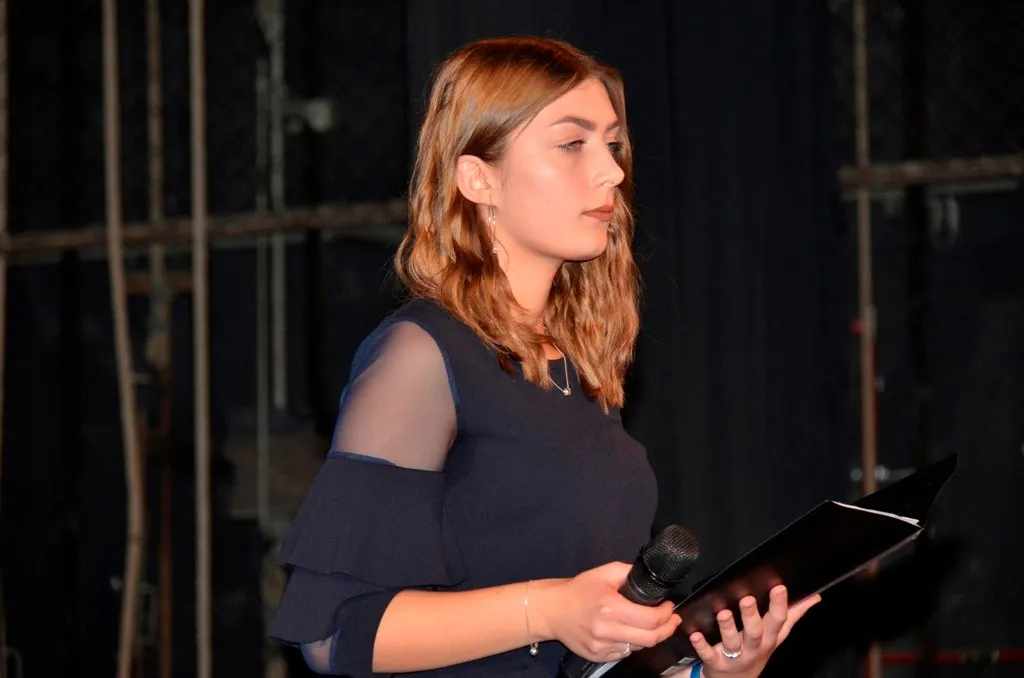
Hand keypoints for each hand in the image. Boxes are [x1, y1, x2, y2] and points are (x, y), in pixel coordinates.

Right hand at [536, 562, 681, 662]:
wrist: (552, 610)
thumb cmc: (579, 589)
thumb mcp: (604, 572)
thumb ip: (629, 572)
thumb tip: (650, 579)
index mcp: (610, 607)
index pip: (650, 619)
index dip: (666, 615)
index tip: (669, 607)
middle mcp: (607, 630)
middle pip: (650, 639)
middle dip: (667, 629)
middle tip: (672, 620)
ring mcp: (602, 646)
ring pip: (639, 648)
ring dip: (650, 637)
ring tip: (651, 625)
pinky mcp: (597, 656)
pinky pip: (624, 653)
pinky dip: (632, 644)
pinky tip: (629, 632)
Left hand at [691, 585, 820, 677]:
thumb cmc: (758, 649)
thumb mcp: (777, 635)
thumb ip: (793, 614)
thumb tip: (815, 596)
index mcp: (769, 638)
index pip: (778, 621)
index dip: (779, 604)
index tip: (778, 586)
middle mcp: (754, 647)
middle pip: (755, 632)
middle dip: (751, 616)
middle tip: (747, 599)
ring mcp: (735, 656)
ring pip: (732, 642)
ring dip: (727, 627)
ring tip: (723, 612)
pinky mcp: (716, 662)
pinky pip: (708, 654)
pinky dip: (702, 645)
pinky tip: (695, 634)